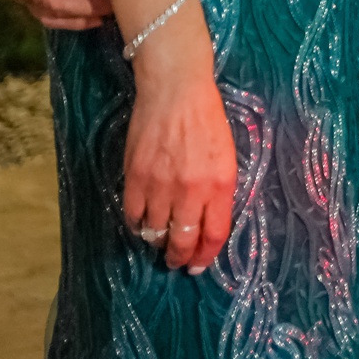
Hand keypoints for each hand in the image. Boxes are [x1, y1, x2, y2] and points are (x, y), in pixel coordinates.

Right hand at [124, 21, 235, 273]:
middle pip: (183, 240)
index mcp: (220, 183)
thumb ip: (218, 190)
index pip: (214, 234)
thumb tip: (208, 222)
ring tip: (159, 242)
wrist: (176, 92)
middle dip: (180, 258)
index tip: (199, 266)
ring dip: (157, 242)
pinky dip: (136, 226)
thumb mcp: (226, 156)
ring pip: (155, 232)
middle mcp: (191, 189)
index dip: (206, 256)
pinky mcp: (135, 177)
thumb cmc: (207, 122)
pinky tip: (142, 224)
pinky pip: (132, 216)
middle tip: (177, 262)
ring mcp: (161, 185)